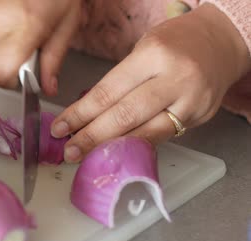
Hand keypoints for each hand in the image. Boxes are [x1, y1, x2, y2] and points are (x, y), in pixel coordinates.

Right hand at [0, 0, 80, 94]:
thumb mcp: (66, 24)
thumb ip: (54, 60)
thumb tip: (47, 88)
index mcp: (23, 29)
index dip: (10, 81)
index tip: (22, 76)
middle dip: (14, 57)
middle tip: (31, 38)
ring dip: (6, 41)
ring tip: (23, 19)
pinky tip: (11, 11)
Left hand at [52, 3, 250, 162]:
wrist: (220, 42)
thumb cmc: (175, 43)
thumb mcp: (143, 50)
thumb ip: (120, 81)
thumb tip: (86, 112)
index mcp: (152, 55)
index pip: (108, 91)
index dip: (80, 114)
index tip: (60, 127)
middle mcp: (173, 79)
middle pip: (124, 116)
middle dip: (91, 137)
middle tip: (69, 150)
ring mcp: (190, 102)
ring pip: (144, 133)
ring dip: (111, 149)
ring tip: (87, 157)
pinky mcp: (199, 118)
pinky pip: (162, 137)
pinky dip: (136, 147)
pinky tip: (117, 154)